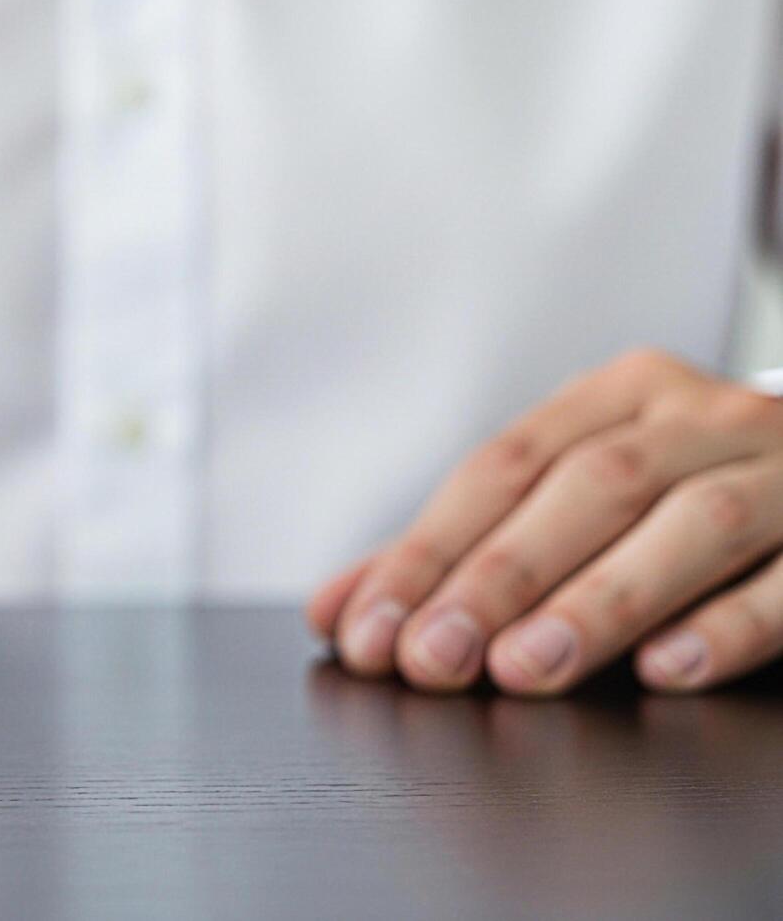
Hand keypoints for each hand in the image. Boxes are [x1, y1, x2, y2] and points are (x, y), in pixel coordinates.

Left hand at [307, 349, 782, 694]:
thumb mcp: (570, 504)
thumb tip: (336, 613)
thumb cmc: (679, 500)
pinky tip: (665, 668)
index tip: (368, 629)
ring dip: (599, 601)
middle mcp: (704, 420)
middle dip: (499, 578)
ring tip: (523, 666)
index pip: (503, 464)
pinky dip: (728, 625)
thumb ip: (455, 556)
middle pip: (591, 487)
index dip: (428, 549)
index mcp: (623, 396)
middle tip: (432, 658)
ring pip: (696, 525)